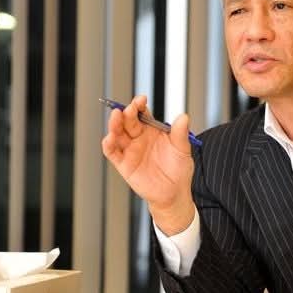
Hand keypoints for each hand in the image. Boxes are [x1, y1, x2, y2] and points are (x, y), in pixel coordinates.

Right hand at [101, 95, 195, 233]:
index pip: (142, 113)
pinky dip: (108, 144)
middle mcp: (139, 137)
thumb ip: (181, 133)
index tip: (141, 99)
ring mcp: (130, 150)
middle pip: (128, 120)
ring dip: (114, 124)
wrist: (175, 193)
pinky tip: (110, 138)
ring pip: (117, 133)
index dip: (139, 105)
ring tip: (116, 116)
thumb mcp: (182, 150)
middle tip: (130, 108)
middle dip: (127, 112)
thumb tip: (184, 116)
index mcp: (152, 130)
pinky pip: (112, 152)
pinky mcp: (124, 164)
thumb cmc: (179, 170)